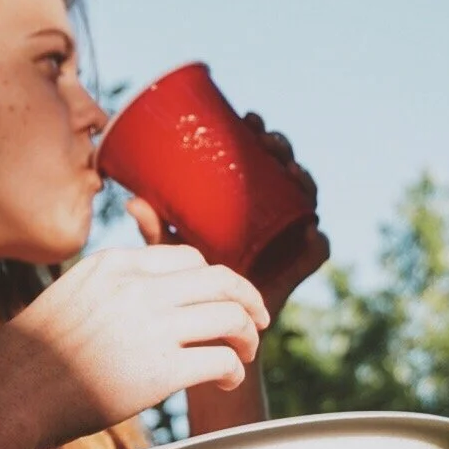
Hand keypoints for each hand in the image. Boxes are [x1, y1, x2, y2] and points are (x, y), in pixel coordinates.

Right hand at [8, 245, 269, 448]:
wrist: (5, 396)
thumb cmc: (22, 362)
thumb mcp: (62, 303)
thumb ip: (101, 298)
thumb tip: (122, 318)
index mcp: (112, 266)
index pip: (185, 258)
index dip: (212, 280)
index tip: (220, 299)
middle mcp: (136, 287)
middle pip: (219, 279)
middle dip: (247, 299)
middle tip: (257, 321)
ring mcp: (151, 326)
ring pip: (230, 316)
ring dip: (247, 336)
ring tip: (244, 353)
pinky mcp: (160, 369)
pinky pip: (220, 359)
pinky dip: (233, 370)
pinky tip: (226, 380)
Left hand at [126, 112, 329, 318]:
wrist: (206, 331)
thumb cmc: (186, 285)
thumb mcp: (170, 251)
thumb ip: (156, 229)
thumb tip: (131, 201)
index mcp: (246, 203)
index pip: (259, 159)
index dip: (259, 135)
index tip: (247, 117)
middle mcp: (271, 216)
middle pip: (286, 172)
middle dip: (281, 150)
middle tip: (266, 140)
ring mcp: (287, 240)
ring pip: (306, 201)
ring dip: (303, 181)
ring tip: (289, 171)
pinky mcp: (296, 270)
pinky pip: (316, 251)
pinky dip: (317, 240)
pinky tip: (309, 227)